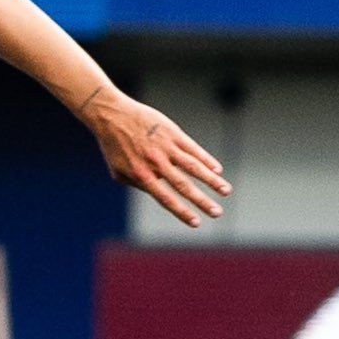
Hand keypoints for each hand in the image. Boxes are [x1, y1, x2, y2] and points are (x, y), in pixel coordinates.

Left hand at [81, 88, 230, 227]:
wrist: (111, 115)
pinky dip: (206, 160)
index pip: (165, 198)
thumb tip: (159, 193)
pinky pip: (193, 149)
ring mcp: (166, 147)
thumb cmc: (113, 145)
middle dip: (202, 201)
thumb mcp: (118, 171)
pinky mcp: (172, 133)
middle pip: (184, 186)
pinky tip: (217, 170)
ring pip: (194, 166)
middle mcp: (156, 162)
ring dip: (212, 181)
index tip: (196, 223)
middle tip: (217, 213)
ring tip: (226, 191)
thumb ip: (137, 184)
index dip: (182, 212)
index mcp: (141, 174)